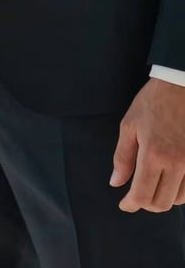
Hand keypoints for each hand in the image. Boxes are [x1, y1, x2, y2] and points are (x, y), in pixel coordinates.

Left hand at [111, 78, 184, 212]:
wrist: (179, 88)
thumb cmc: (151, 104)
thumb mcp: (129, 126)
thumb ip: (122, 157)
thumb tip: (116, 182)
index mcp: (153, 155)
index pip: (143, 194)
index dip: (131, 204)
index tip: (124, 205)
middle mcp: (176, 165)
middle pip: (161, 203)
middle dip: (145, 204)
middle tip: (135, 196)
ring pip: (178, 200)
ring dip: (162, 198)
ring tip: (150, 187)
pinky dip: (178, 192)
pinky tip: (167, 182)